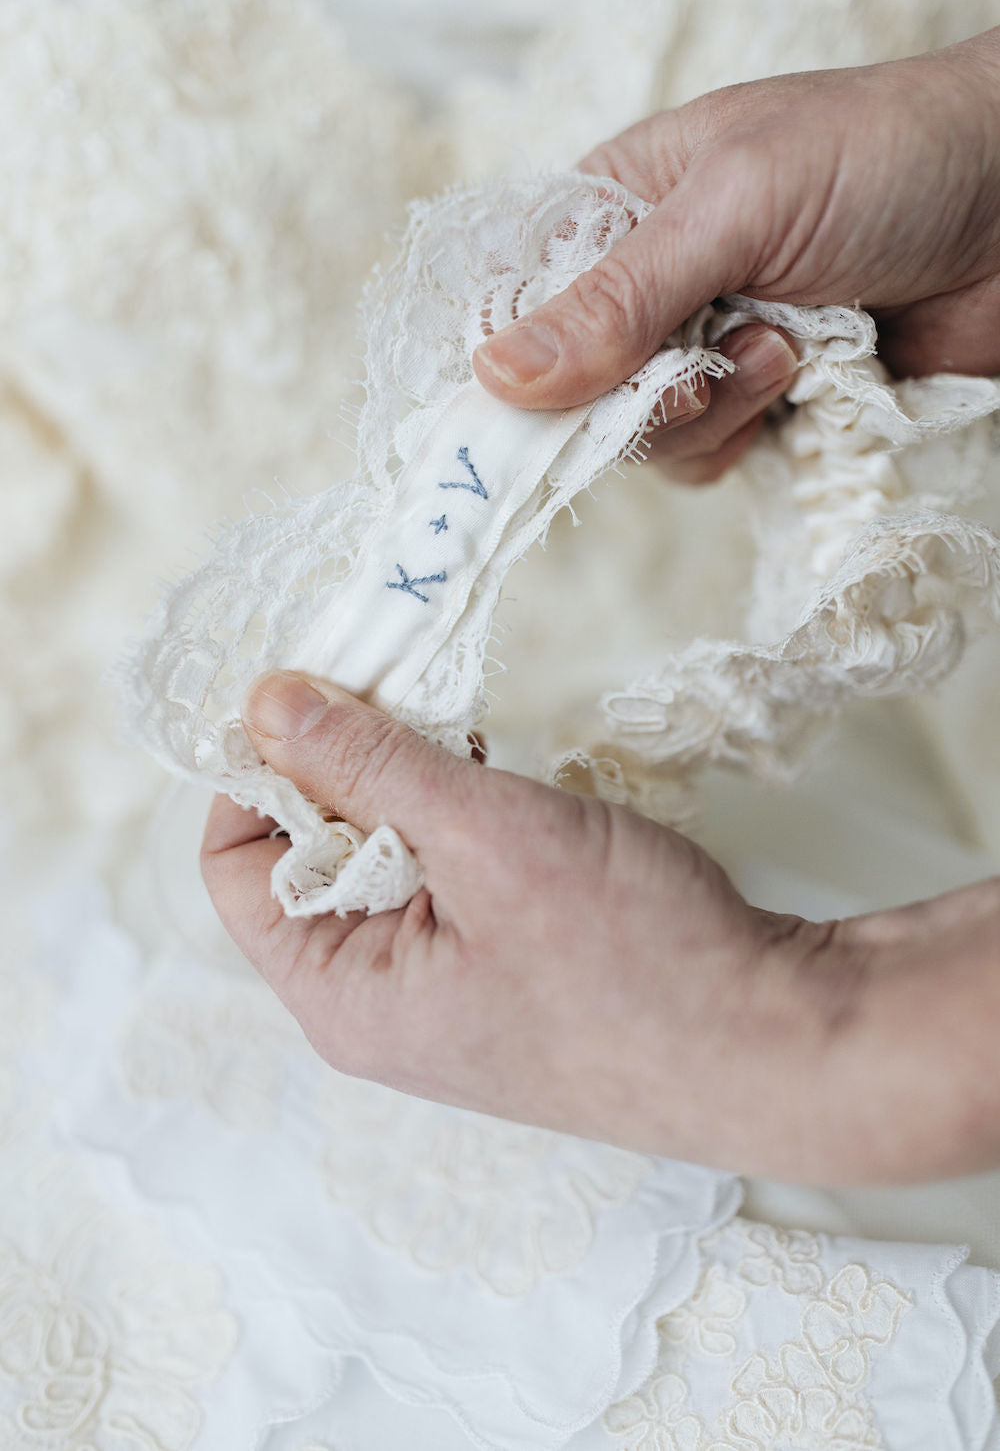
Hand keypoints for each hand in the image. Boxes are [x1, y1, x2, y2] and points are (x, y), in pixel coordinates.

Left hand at [201, 670, 999, 1182]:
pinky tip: (513, 784)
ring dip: (417, 787)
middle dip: (350, 768)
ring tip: (472, 739)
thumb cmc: (632, 959)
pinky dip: (467, 820)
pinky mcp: (509, 972)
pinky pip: (451, 880)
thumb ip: (368, 764)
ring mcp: (448, 992)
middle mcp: (378, 1004)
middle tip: (407, 696)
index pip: (231, 867)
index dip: (257, 769)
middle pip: (309, 857)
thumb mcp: (484, 837)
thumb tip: (263, 701)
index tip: (312, 692)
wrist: (776, 1043)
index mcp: (341, 995)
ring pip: (388, 859)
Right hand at [473, 29, 999, 483]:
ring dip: (711, 410)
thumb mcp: (735, 207)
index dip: (513, 357)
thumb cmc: (884, 159)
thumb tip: (499, 377)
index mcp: (620, 206)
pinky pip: (705, 460)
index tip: (526, 400)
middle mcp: (648, 286)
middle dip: (636, 393)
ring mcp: (702, 350)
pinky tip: (806, 381)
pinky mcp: (759, 406)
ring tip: (787, 347)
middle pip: (572, 387)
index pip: (518, 296)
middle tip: (699, 365)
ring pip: (641, 436)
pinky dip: (748, 437)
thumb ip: (619, 298)